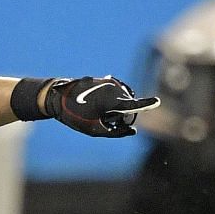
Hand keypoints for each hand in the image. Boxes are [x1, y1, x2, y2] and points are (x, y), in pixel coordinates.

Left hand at [42, 76, 158, 137]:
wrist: (58, 97)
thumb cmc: (75, 115)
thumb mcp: (94, 130)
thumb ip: (115, 133)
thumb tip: (133, 131)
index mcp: (111, 100)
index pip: (132, 104)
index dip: (146, 104)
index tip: (157, 101)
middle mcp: (113, 88)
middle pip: (128, 106)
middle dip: (122, 117)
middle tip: (105, 122)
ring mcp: (110, 83)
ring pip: (123, 100)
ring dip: (117, 109)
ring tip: (97, 113)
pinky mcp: (106, 81)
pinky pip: (116, 95)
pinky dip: (112, 103)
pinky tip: (97, 106)